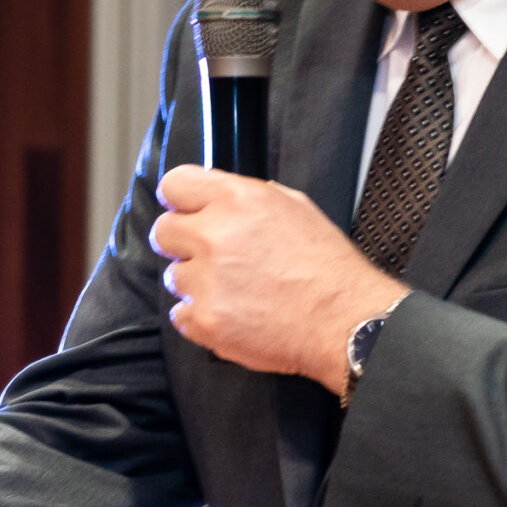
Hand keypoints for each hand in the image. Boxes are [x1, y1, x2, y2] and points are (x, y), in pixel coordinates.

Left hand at [149, 165, 406, 389]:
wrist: (344, 322)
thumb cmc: (327, 268)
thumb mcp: (295, 208)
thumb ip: (247, 198)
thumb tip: (217, 197)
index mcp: (237, 200)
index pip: (174, 184)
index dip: (179, 199)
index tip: (184, 211)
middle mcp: (214, 236)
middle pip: (163, 232)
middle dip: (182, 243)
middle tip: (209, 257)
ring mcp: (206, 281)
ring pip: (173, 276)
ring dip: (196, 283)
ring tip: (235, 291)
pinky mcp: (204, 320)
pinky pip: (180, 314)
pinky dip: (199, 317)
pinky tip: (231, 314)